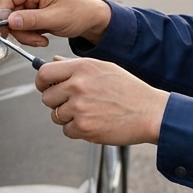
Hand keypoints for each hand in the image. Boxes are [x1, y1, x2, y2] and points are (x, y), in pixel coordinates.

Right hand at [0, 0, 111, 47]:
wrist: (91, 19)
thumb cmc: (80, 12)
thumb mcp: (55, 18)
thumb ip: (31, 20)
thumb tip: (10, 21)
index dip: (3, 16)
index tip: (7, 31)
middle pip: (9, 12)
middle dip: (19, 30)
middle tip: (33, 38)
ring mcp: (31, 2)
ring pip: (14, 22)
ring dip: (26, 35)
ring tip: (41, 39)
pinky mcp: (32, 12)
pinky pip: (22, 26)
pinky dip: (29, 35)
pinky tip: (42, 36)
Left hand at [37, 57, 167, 145]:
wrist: (150, 113)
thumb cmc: (130, 90)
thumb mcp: (105, 68)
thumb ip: (76, 65)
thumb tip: (54, 62)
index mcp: (82, 68)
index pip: (44, 73)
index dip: (42, 82)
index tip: (46, 87)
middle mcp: (78, 86)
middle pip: (47, 98)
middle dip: (57, 102)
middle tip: (75, 103)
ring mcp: (80, 108)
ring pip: (56, 116)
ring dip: (68, 117)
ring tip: (90, 112)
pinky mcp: (84, 127)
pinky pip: (67, 130)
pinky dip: (77, 130)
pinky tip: (95, 122)